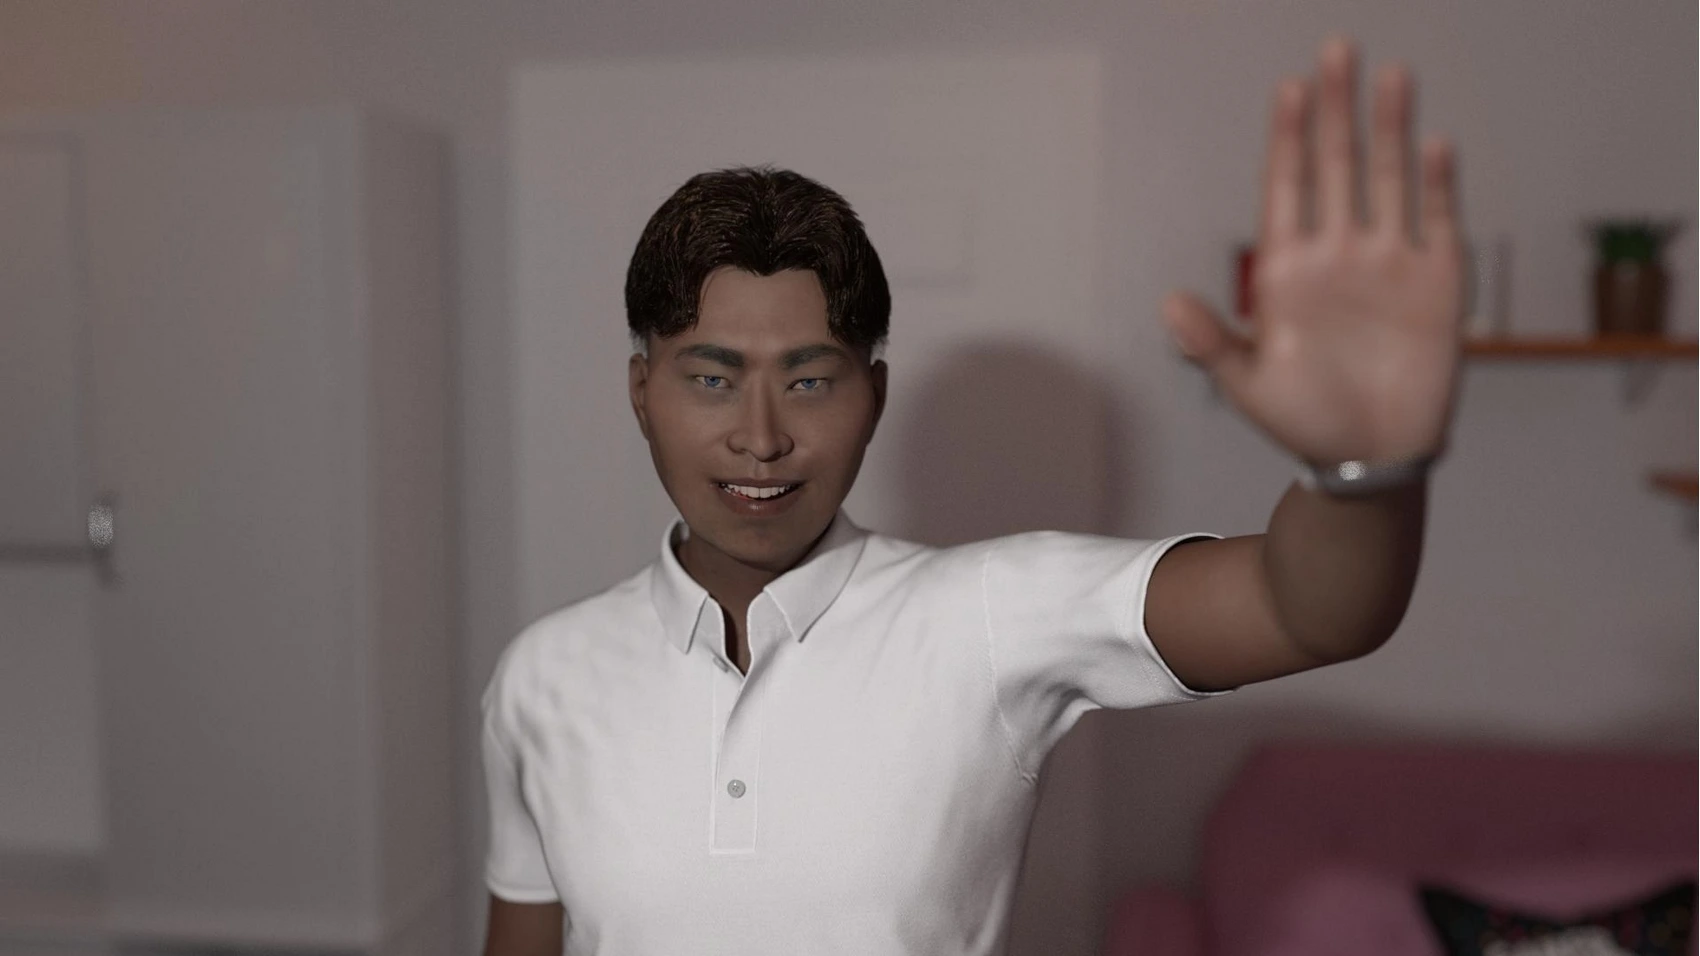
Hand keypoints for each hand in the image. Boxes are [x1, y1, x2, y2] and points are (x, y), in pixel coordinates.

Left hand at [1161, 35, 1464, 465]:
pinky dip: (1437, 186)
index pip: (1286, 186)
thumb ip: (1212, 343)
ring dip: (1390, 127)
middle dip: (1335, 108)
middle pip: (1335, 165)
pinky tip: (1433, 144)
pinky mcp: (1436, 284)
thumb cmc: (1303, 422)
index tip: (1288, 89)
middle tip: (1336, 48)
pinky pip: (1437, 222)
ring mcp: (1388, 263)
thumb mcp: (1247, 385)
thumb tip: (1167, 305)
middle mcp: (1338, 254)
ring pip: (1388, 180)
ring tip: (1390, 73)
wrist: (1368, 460)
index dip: (1287, 137)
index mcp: (1288, 270)